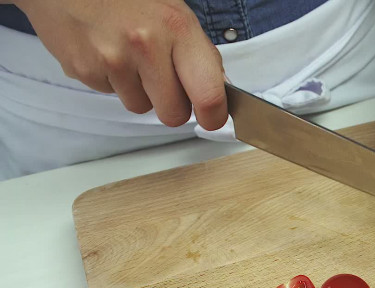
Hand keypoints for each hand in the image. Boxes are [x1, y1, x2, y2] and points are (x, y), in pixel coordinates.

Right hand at [15, 0, 226, 129]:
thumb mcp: (174, 12)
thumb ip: (199, 52)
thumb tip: (220, 87)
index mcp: (177, 28)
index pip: (208, 93)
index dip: (214, 115)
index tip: (212, 118)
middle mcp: (146, 45)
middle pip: (173, 114)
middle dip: (173, 106)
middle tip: (165, 82)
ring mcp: (113, 59)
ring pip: (141, 107)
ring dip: (139, 91)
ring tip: (128, 57)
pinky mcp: (85, 69)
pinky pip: (111, 94)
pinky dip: (112, 80)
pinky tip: (106, 52)